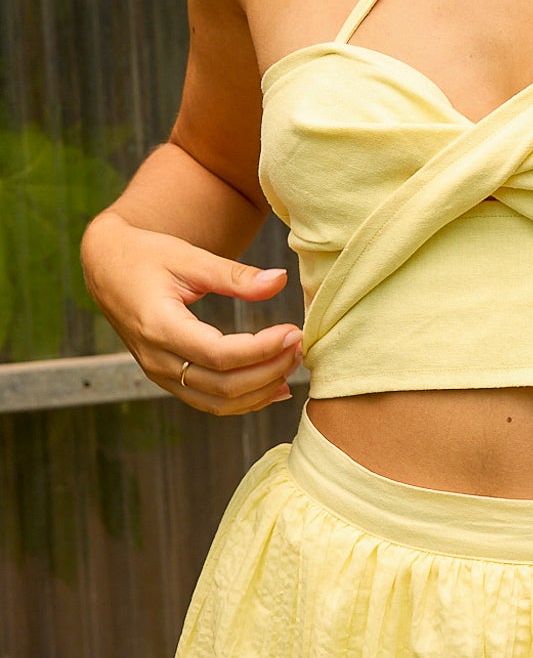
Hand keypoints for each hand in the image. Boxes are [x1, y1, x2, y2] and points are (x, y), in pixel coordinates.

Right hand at [81, 214, 302, 417]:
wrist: (107, 268)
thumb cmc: (147, 256)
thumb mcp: (189, 258)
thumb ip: (234, 274)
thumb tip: (279, 281)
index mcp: (160, 326)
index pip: (219, 354)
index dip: (262, 349)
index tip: (294, 332)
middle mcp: (157, 358)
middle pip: (222, 385)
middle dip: (268, 371)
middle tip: (299, 348)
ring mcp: (158, 373)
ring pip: (216, 402)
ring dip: (259, 391)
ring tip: (292, 367)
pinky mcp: (166, 377)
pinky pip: (207, 400)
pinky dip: (243, 400)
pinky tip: (272, 387)